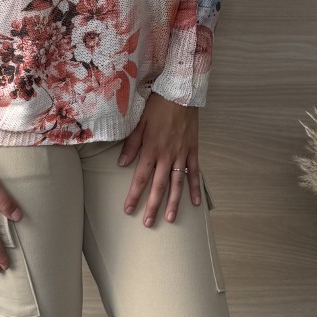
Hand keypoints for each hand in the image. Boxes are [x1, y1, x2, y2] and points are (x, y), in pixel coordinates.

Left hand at [118, 91, 200, 224]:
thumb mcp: (138, 123)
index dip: (134, 195)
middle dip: (153, 205)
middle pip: (158, 185)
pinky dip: (195, 187)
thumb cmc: (157, 106)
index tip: (128, 209)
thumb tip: (121, 164)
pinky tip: (195, 203)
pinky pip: (194, 172)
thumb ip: (131, 144)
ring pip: (177, 183)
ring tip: (170, 219)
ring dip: (174, 202)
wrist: (181, 93)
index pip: (140, 177)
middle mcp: (166, 155)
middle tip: (148, 223)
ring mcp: (181, 154)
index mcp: (151, 149)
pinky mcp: (193, 151)